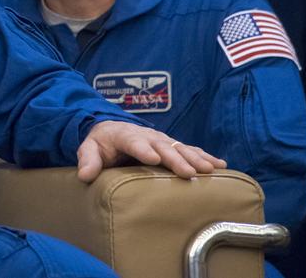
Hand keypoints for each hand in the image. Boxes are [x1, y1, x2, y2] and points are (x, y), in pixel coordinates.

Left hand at [76, 121, 226, 182]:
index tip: (152, 158)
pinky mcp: (171, 146)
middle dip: (176, 159)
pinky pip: (190, 150)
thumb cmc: (101, 143)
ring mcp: (161, 140)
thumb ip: (88, 160)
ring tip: (211, 170)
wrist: (112, 130)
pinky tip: (220, 165)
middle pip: (163, 147)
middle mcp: (147, 136)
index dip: (143, 149)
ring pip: (180, 148)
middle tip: (189, 172)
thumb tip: (85, 175)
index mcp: (125, 136)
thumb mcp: (89, 149)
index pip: (134, 141)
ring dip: (196, 158)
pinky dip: (205, 156)